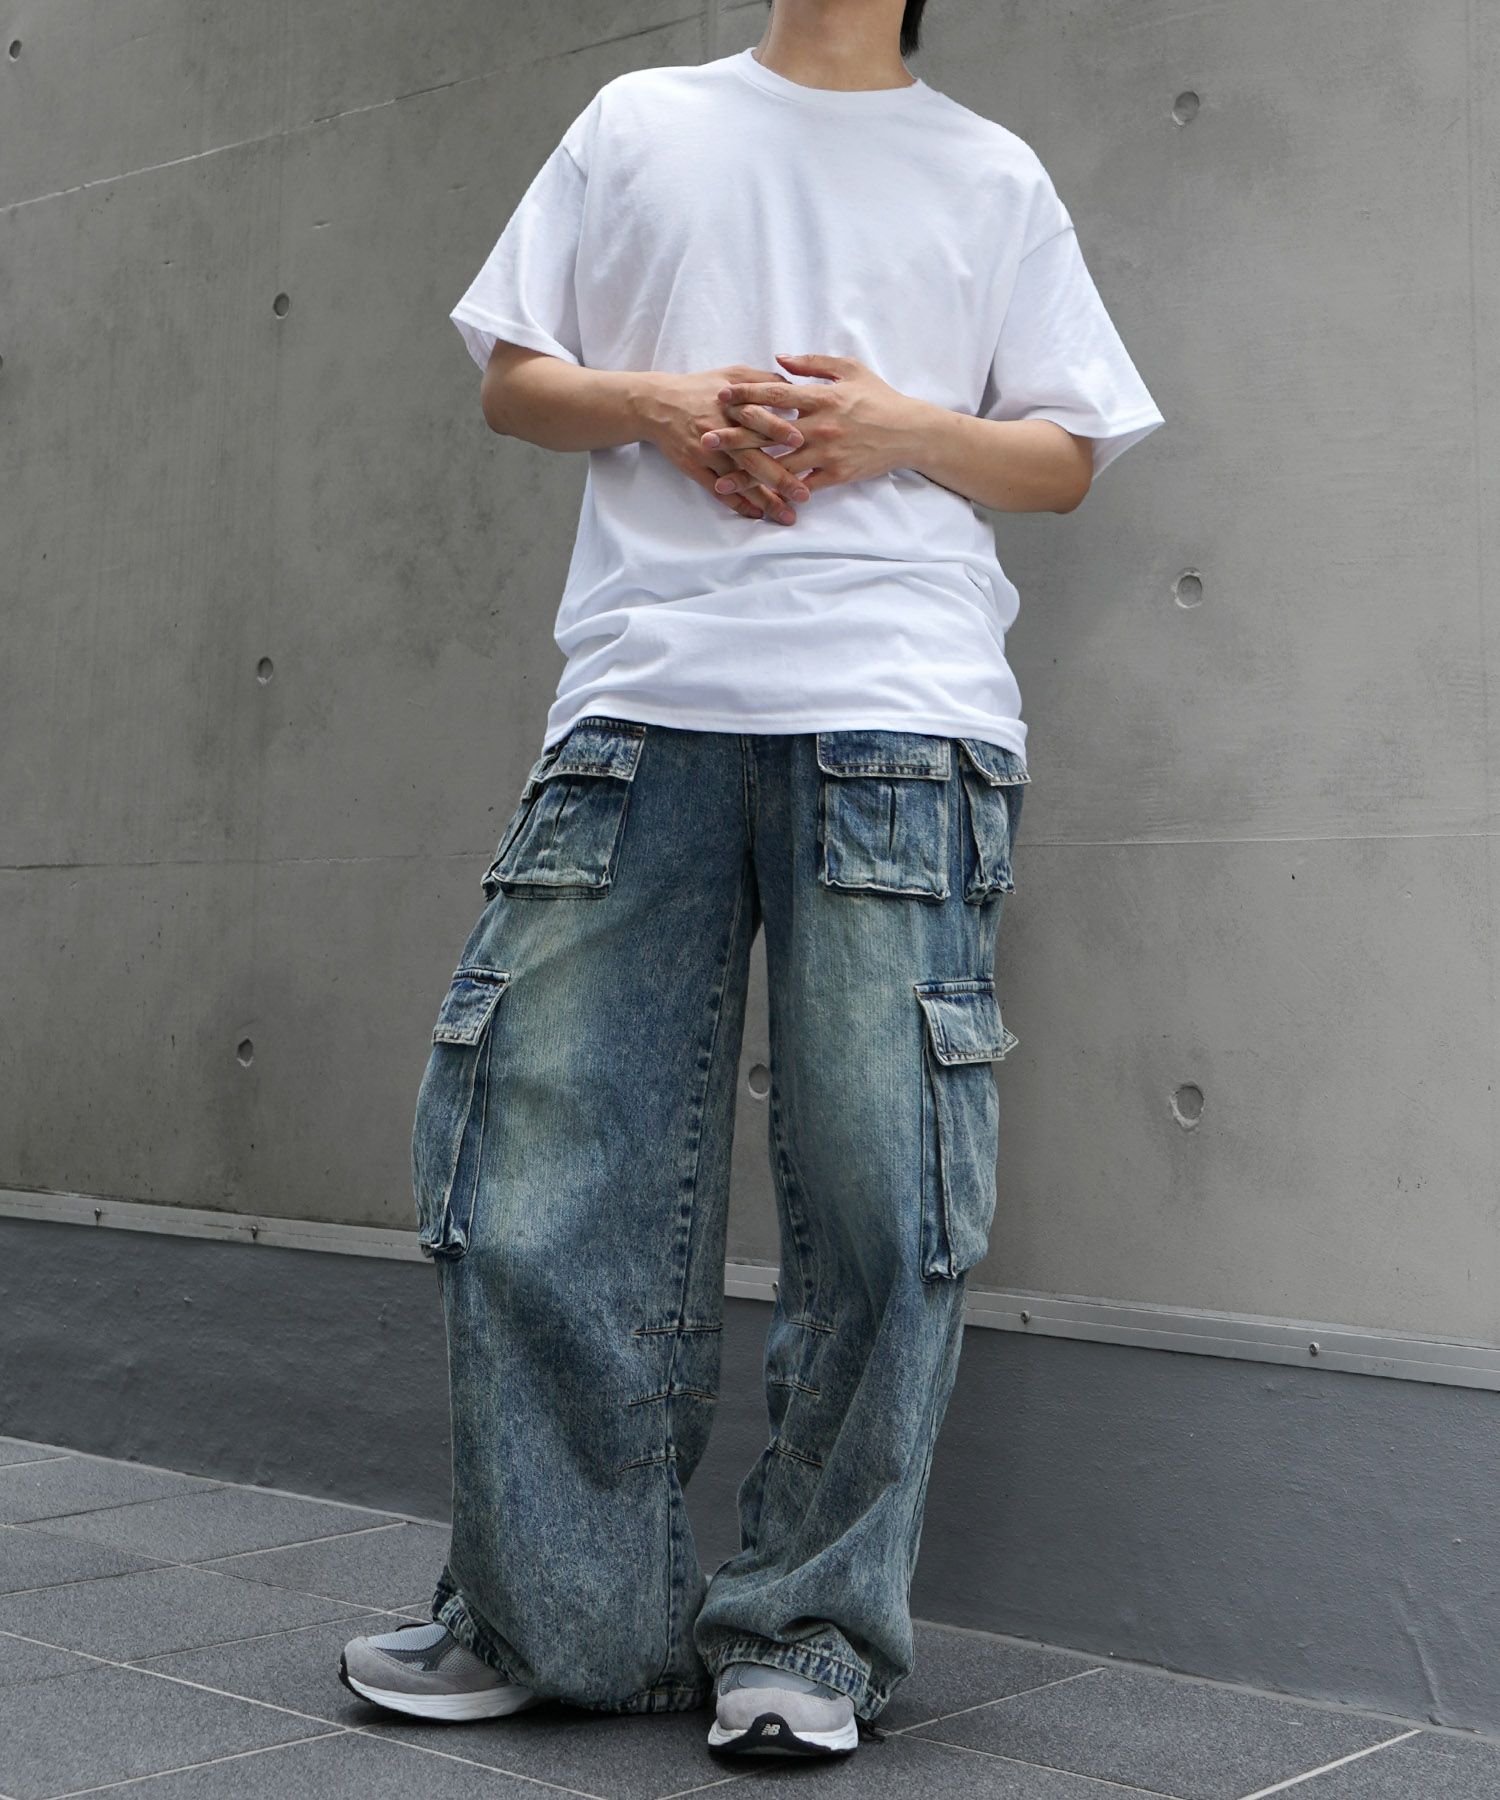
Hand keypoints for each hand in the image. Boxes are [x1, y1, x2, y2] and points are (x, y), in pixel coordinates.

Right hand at [638, 365, 813, 523]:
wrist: (658, 404)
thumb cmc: (700, 388)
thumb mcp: (733, 375)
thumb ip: (764, 381)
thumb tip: (796, 390)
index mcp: (733, 407)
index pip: (760, 419)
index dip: (780, 430)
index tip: (802, 443)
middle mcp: (721, 432)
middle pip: (753, 457)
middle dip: (780, 478)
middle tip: (804, 495)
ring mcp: (708, 453)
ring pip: (739, 481)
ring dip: (764, 500)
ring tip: (787, 515)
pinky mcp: (695, 468)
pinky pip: (718, 491)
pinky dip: (737, 504)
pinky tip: (756, 514)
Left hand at [709, 353, 918, 496]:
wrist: (910, 432)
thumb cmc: (879, 397)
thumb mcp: (849, 369)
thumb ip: (812, 364)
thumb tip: (778, 360)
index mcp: (821, 397)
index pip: (776, 395)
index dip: (746, 395)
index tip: (721, 397)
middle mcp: (820, 426)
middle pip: (769, 432)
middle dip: (734, 436)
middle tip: (704, 438)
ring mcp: (827, 453)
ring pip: (780, 465)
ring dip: (748, 475)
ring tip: (721, 481)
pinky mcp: (835, 475)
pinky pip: (803, 487)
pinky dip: (780, 495)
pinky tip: (758, 501)